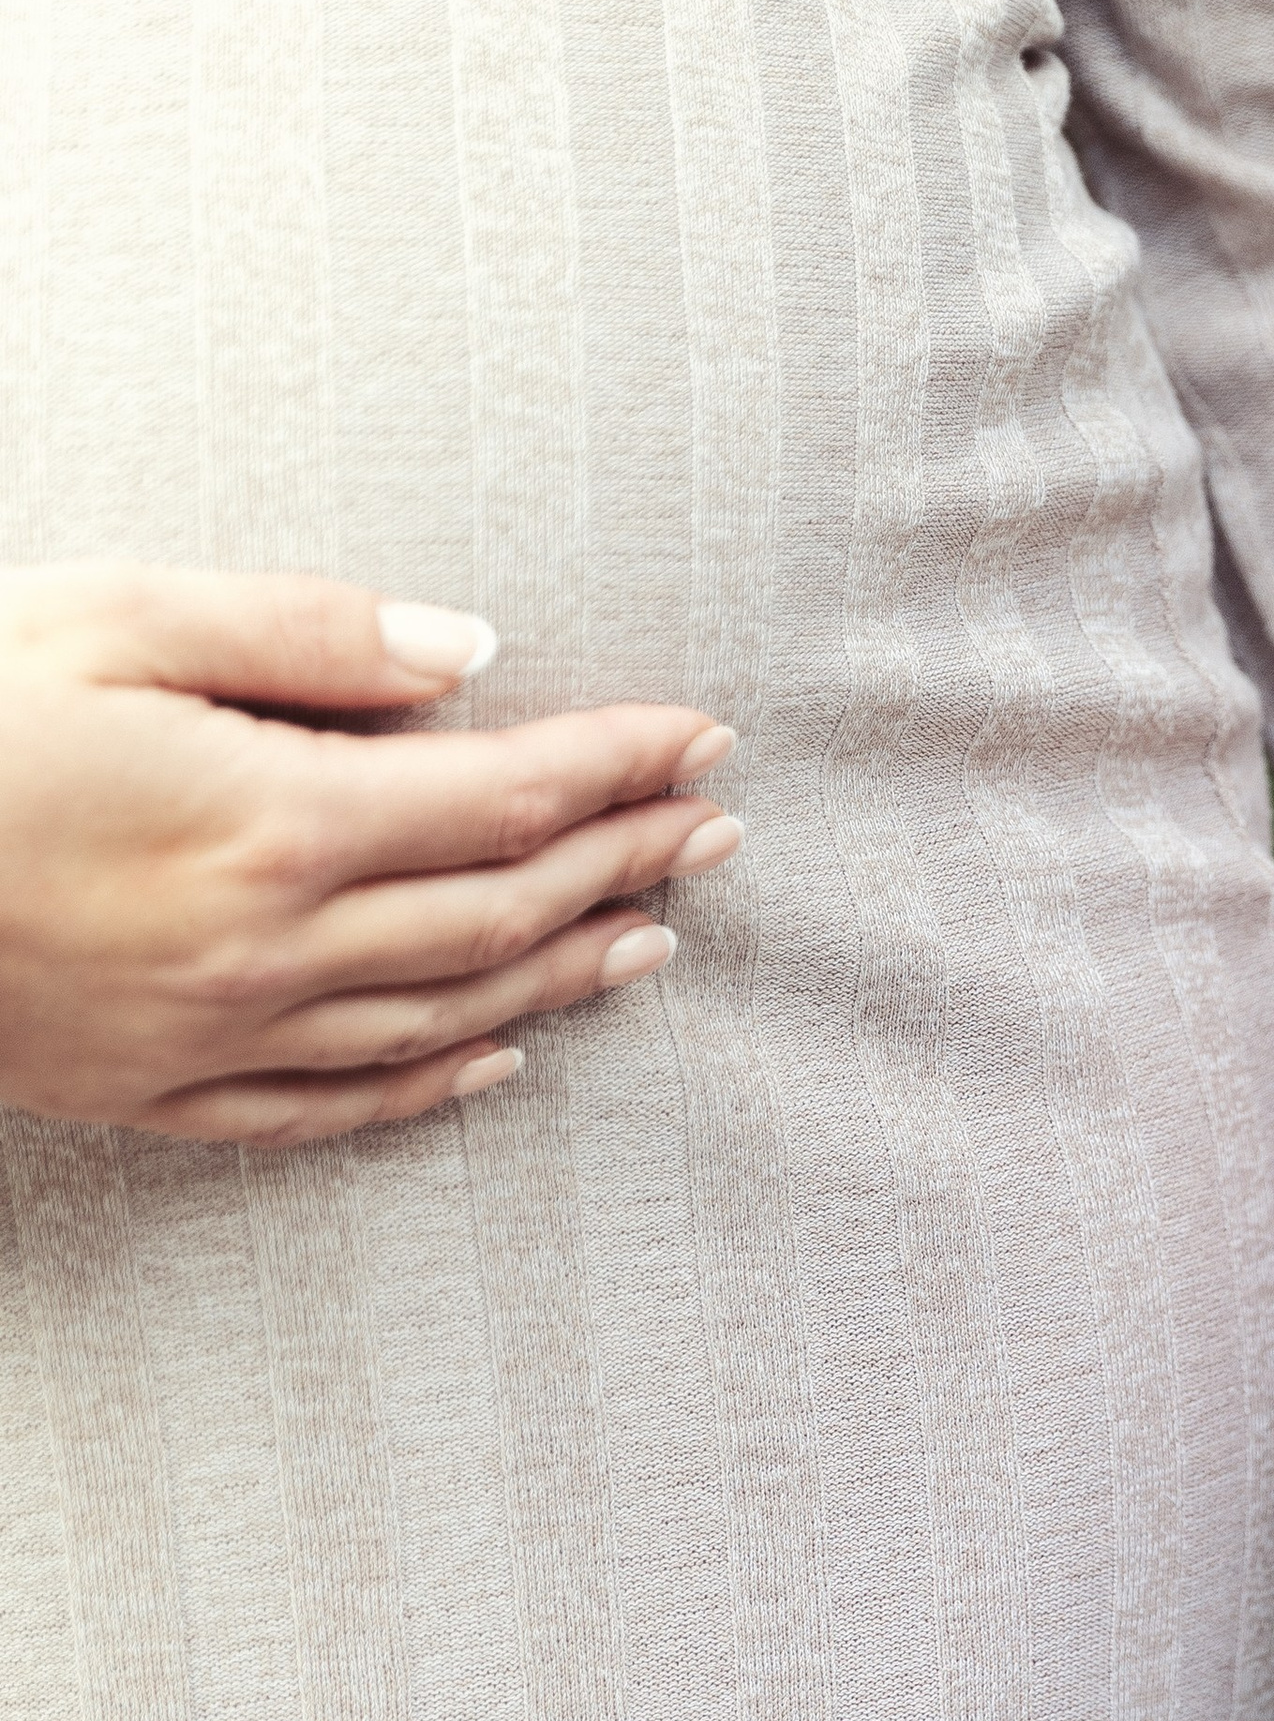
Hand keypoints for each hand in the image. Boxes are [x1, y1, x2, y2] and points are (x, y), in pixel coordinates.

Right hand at [0, 563, 739, 1139]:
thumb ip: (302, 632)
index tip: (703, 741)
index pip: (504, 797)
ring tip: (655, 935)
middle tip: (718, 833)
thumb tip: (466, 653)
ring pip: (442, 1015)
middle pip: (499, 912)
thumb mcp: (108, 614)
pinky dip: (435, 1083)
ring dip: (563, 972)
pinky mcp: (149, 1091)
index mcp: (268, 819)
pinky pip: (330, 1105)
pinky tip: (502, 1058)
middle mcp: (265, 947)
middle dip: (624, 865)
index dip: (617, 768)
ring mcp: (209, 1035)